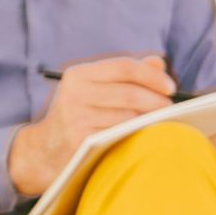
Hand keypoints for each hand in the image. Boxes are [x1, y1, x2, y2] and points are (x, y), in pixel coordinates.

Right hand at [7, 56, 175, 195]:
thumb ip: (125, 74)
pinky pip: (119, 136)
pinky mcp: (80, 141)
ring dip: (151, 120)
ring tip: (164, 123)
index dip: (152, 76)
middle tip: (172, 108)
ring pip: (127, 117)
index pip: (124, 67)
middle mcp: (74, 93)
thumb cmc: (78, 116)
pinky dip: (137, 135)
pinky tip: (147, 137)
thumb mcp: (93, 89)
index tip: (171, 87)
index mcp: (78, 75)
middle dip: (156, 101)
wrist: (43, 151)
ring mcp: (76, 118)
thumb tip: (158, 63)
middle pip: (129, 93)